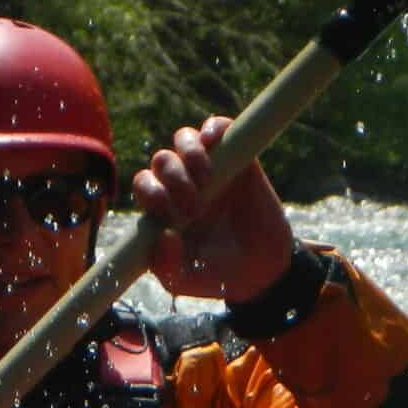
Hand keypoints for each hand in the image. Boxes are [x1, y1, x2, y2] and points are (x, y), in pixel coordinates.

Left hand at [131, 115, 295, 303]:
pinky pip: (217, 127)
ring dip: (188, 153)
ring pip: (184, 139)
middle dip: (173, 178)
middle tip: (195, 207)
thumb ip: (166, 266)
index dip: (153, 193)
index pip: (145, 185)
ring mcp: (210, 167)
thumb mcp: (184, 280)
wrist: (262, 271)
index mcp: (163, 207)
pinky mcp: (237, 156)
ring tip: (205, 177)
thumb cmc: (215, 275)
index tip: (171, 216)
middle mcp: (182, 184)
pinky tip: (214, 142)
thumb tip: (163, 236)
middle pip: (162, 160)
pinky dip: (212, 128)